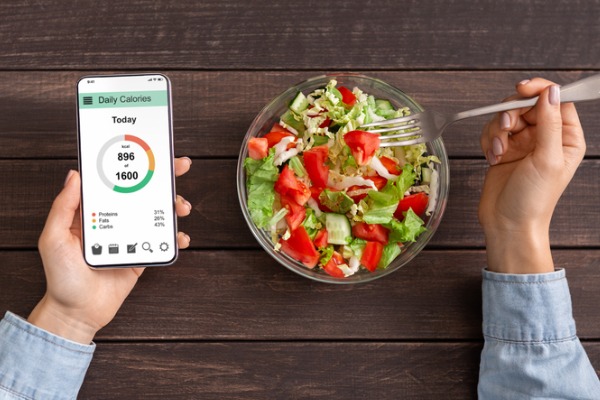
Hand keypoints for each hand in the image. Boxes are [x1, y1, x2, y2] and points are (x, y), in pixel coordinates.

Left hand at [27, 157, 192, 343]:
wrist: (78, 312)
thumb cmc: (61, 278)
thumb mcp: (53, 238)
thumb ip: (63, 207)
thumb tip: (74, 176)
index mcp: (93, 212)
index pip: (116, 182)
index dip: (132, 165)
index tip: (149, 152)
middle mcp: (114, 221)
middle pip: (143, 193)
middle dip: (164, 179)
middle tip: (180, 167)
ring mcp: (130, 238)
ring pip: (157, 215)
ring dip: (173, 207)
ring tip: (181, 207)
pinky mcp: (142, 255)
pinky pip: (162, 242)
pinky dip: (176, 238)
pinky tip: (180, 238)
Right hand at [478, 78, 585, 273]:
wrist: (507, 224)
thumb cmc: (533, 199)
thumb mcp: (546, 159)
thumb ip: (550, 123)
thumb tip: (551, 92)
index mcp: (566, 138)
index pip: (556, 100)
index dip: (539, 90)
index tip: (521, 89)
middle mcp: (545, 138)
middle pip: (526, 104)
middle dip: (511, 113)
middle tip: (506, 129)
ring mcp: (523, 143)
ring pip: (506, 116)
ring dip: (497, 130)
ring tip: (498, 151)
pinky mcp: (503, 150)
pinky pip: (492, 131)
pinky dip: (489, 141)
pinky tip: (492, 157)